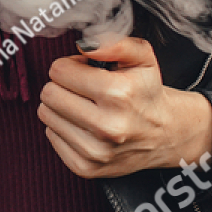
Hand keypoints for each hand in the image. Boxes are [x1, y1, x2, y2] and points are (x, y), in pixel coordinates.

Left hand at [36, 37, 211, 178]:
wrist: (165, 134)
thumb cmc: (147, 92)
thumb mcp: (142, 58)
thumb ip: (114, 43)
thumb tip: (83, 45)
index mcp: (118, 94)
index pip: (59, 71)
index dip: (71, 66)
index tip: (85, 71)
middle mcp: (107, 126)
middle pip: (49, 94)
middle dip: (62, 85)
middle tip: (83, 89)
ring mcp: (95, 151)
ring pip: (46, 115)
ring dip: (61, 106)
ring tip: (85, 106)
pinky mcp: (86, 168)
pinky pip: (50, 136)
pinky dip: (63, 128)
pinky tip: (85, 126)